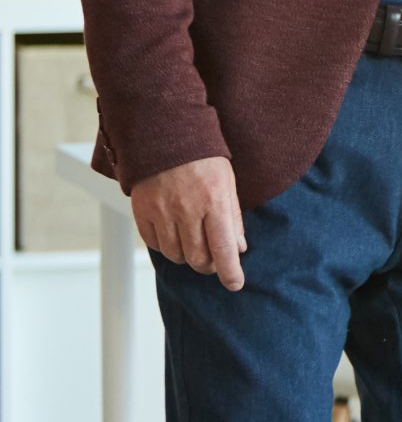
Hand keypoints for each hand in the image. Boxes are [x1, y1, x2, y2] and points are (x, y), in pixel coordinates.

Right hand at [131, 157, 246, 290]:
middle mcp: (187, 210)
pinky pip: (155, 244)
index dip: (230, 271)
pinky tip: (175, 236)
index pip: (223, 248)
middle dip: (209, 265)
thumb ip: (233, 217)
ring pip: (176, 255)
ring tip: (194, 245)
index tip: (235, 284)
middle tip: (214, 261)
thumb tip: (239, 248)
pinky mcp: (143, 213)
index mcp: (214, 201)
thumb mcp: (228, 183)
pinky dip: (167, 247)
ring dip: (187, 257)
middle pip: (198, 257)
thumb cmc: (203, 159)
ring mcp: (162, 213)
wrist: (164, 138)